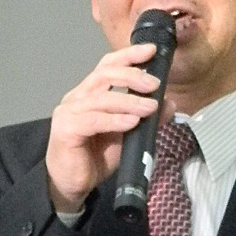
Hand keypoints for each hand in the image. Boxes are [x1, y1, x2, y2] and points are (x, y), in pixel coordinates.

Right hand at [45, 43, 172, 210]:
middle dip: (133, 75)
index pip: (108, 65)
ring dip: (130, 101)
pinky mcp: (66, 129)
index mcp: (90, 93)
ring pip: (102, 97)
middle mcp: (77, 97)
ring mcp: (69, 112)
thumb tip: (169, 103)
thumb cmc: (95, 157)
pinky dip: (116, 119)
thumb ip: (147, 119)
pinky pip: (94, 120)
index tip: (151, 51)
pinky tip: (132, 122)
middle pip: (104, 74)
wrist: (73, 184)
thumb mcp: (128, 135)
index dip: (128, 55)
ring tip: (151, 107)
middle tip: (155, 84)